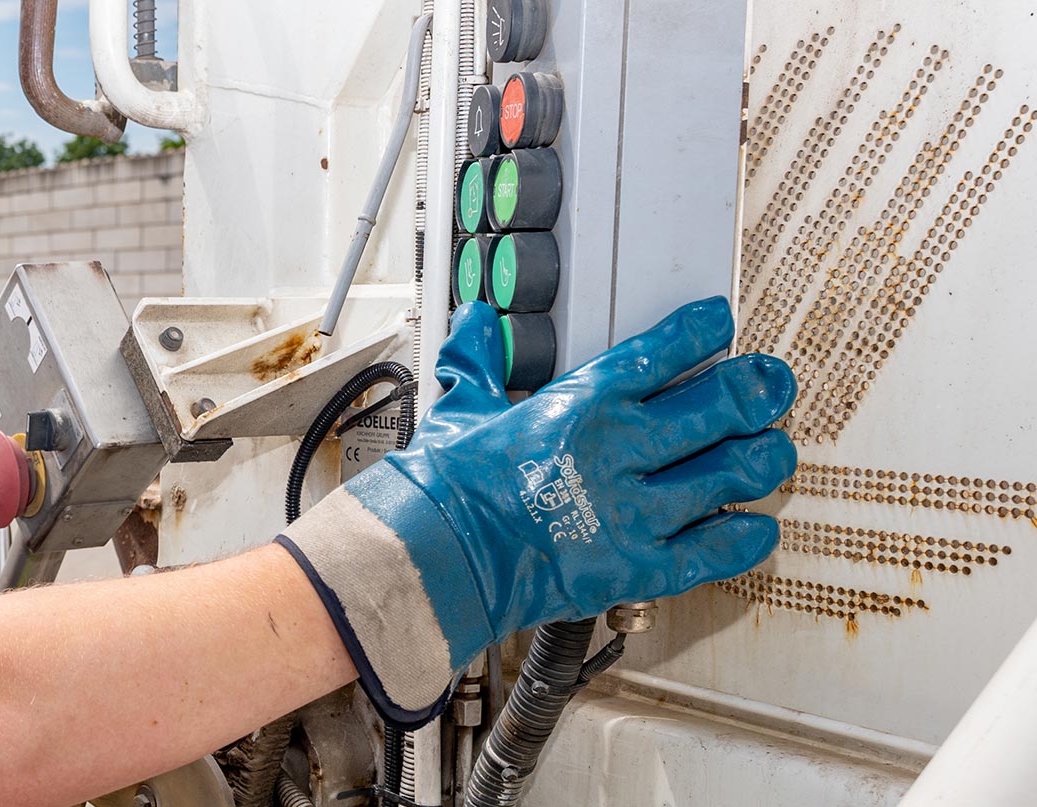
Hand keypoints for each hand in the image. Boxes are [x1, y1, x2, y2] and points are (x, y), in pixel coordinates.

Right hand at [277, 297, 796, 726]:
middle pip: (721, 407)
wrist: (437, 556)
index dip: (702, 334)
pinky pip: (716, 551)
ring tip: (773, 452)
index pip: (662, 352)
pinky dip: (746, 539)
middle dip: (758, 392)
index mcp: (582, 402)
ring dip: (764, 460)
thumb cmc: (445, 485)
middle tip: (772, 387)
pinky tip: (758, 526)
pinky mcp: (639, 567)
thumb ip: (480, 361)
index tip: (720, 326)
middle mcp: (620, 448)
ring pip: (733, 475)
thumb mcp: (463, 408)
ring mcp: (636, 510)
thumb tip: (474, 322)